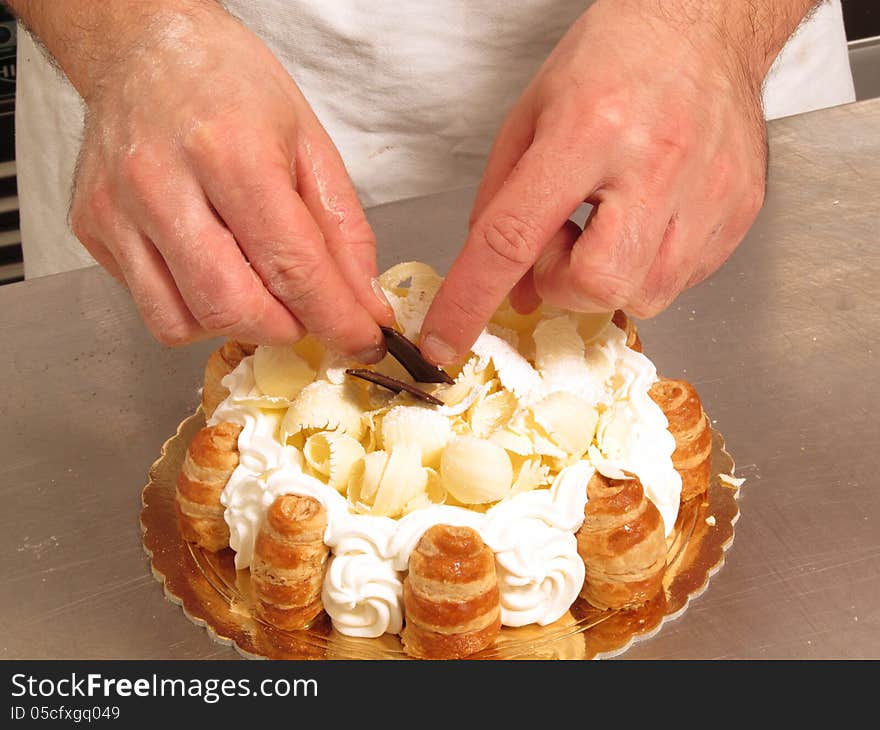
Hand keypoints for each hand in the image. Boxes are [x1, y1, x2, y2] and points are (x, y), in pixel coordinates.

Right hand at [67, 4, 392, 357]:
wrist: (144, 46)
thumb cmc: (230, 86)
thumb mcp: (309, 143)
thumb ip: (343, 229)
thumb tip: (363, 301)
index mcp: (230, 151)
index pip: (291, 265)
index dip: (334, 317)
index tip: (361, 339)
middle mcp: (162, 183)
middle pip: (232, 307)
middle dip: (286, 328)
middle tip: (308, 313)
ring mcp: (118, 211)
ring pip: (184, 321)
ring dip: (238, 324)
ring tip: (257, 286)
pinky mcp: (93, 230)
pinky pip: (152, 306)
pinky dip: (195, 309)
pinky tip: (212, 269)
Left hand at [420, 0, 775, 364]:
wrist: (706, 24)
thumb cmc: (614, 59)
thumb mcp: (531, 116)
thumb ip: (502, 205)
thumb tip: (510, 289)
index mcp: (589, 130)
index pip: (512, 238)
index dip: (469, 301)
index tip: (444, 342)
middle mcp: (655, 164)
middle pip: (594, 285)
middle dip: (564, 282)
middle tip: (567, 235)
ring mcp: (707, 192)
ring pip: (642, 296)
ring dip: (608, 276)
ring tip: (611, 220)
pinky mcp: (738, 211)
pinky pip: (682, 281)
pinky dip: (649, 265)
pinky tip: (647, 218)